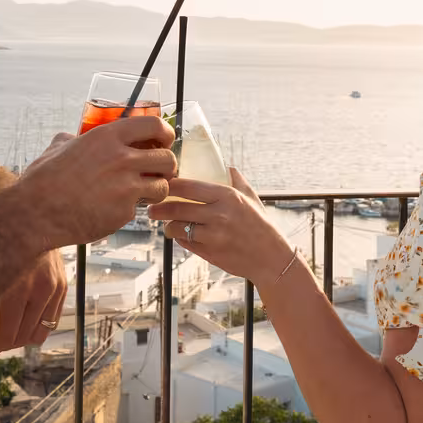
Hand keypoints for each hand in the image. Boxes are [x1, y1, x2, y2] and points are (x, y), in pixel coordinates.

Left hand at [0, 248, 66, 359]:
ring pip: (38, 334)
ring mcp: (55, 287)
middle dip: (0, 344)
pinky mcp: (63, 285)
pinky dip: (34, 328)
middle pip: (21, 337)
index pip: (6, 334)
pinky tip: (19, 322)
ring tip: (1, 333)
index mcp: (17, 286)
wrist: (24, 216)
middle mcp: (40, 288)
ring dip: (19, 340)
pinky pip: (51, 322)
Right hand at [15, 115, 175, 249]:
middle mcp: (121, 158)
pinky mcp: (124, 211)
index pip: (155, 125)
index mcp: (107, 137)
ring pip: (163, 185)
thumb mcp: (57, 148)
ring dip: (156, 189)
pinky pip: (141, 208)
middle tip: (158, 172)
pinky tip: (116, 209)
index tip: (164, 141)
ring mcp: (125, 186)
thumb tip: (72, 137)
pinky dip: (133, 210)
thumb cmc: (42, 181)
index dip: (165, 134)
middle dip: (167, 166)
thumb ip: (72, 139)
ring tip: (143, 193)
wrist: (35, 213)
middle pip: (167, 157)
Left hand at [147, 169, 296, 283]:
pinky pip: (185, 243)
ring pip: (177, 227)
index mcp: (227, 196)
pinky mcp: (210, 253)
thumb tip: (223, 164)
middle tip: (151, 207)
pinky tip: (180, 234)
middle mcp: (219, 215)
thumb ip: (236, 179)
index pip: (187, 186)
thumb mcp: (251, 197)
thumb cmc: (260, 225)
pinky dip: (179, 238)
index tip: (161, 183)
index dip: (169, 184)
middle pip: (176, 207)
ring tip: (164, 222)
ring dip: (167, 224)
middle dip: (158, 207)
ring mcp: (213, 236)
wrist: (271, 258)